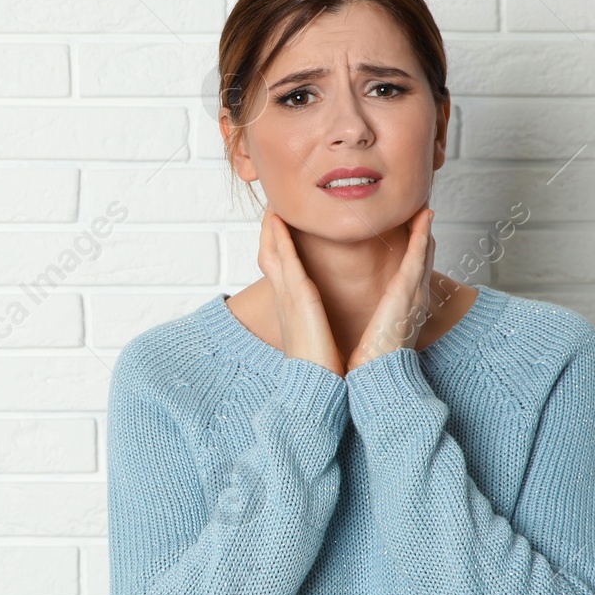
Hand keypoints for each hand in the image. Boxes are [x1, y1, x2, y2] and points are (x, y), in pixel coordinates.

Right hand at [257, 208, 345, 376]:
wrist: (317, 387)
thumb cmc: (321, 368)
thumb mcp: (318, 340)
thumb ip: (319, 326)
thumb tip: (325, 323)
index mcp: (294, 309)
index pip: (283, 270)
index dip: (278, 247)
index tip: (279, 227)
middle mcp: (286, 300)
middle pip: (271, 257)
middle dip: (269, 233)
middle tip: (269, 208)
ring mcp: (289, 298)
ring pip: (275, 254)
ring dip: (271, 229)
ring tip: (270, 206)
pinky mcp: (299, 299)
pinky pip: (287, 262)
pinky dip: (280, 240)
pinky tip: (278, 222)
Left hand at [346, 206, 435, 371]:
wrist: (375, 373)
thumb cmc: (371, 360)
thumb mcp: (375, 336)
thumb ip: (375, 324)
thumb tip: (368, 323)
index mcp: (405, 308)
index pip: (412, 273)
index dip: (415, 252)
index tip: (412, 233)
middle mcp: (414, 299)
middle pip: (423, 259)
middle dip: (424, 236)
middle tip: (424, 212)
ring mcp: (414, 293)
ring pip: (424, 253)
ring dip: (426, 229)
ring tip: (426, 207)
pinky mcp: (407, 290)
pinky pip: (418, 256)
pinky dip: (422, 235)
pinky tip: (424, 218)